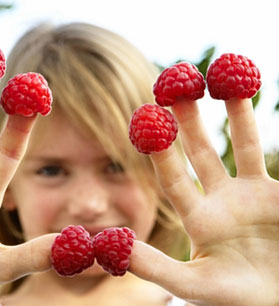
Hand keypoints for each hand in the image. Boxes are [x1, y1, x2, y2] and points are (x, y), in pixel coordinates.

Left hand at [129, 98, 278, 305]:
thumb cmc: (240, 301)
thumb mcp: (195, 286)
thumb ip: (154, 267)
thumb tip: (109, 246)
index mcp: (197, 219)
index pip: (171, 177)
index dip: (158, 147)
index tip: (143, 117)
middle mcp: (220, 201)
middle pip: (199, 152)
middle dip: (188, 119)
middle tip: (172, 83)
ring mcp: (252, 195)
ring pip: (239, 144)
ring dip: (232, 111)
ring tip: (221, 74)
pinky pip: (270, 154)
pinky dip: (261, 128)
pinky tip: (254, 93)